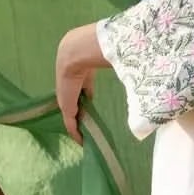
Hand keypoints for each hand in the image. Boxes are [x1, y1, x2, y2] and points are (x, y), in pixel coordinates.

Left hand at [55, 23, 105, 144]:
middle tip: (90, 128)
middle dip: (82, 115)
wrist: (76, 52)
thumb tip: (127, 70)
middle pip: (76, 105)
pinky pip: (70, 124)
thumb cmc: (93, 52)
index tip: (90, 109)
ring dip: (80, 126)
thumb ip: (108, 67)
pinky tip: (82, 142)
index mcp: (78, 76)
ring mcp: (67, 99)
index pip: (81, 91)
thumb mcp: (101, 60)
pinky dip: (76, 134)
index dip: (85, 100)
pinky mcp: (66, 108)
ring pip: (73, 116)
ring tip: (87, 137)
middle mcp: (70, 89)